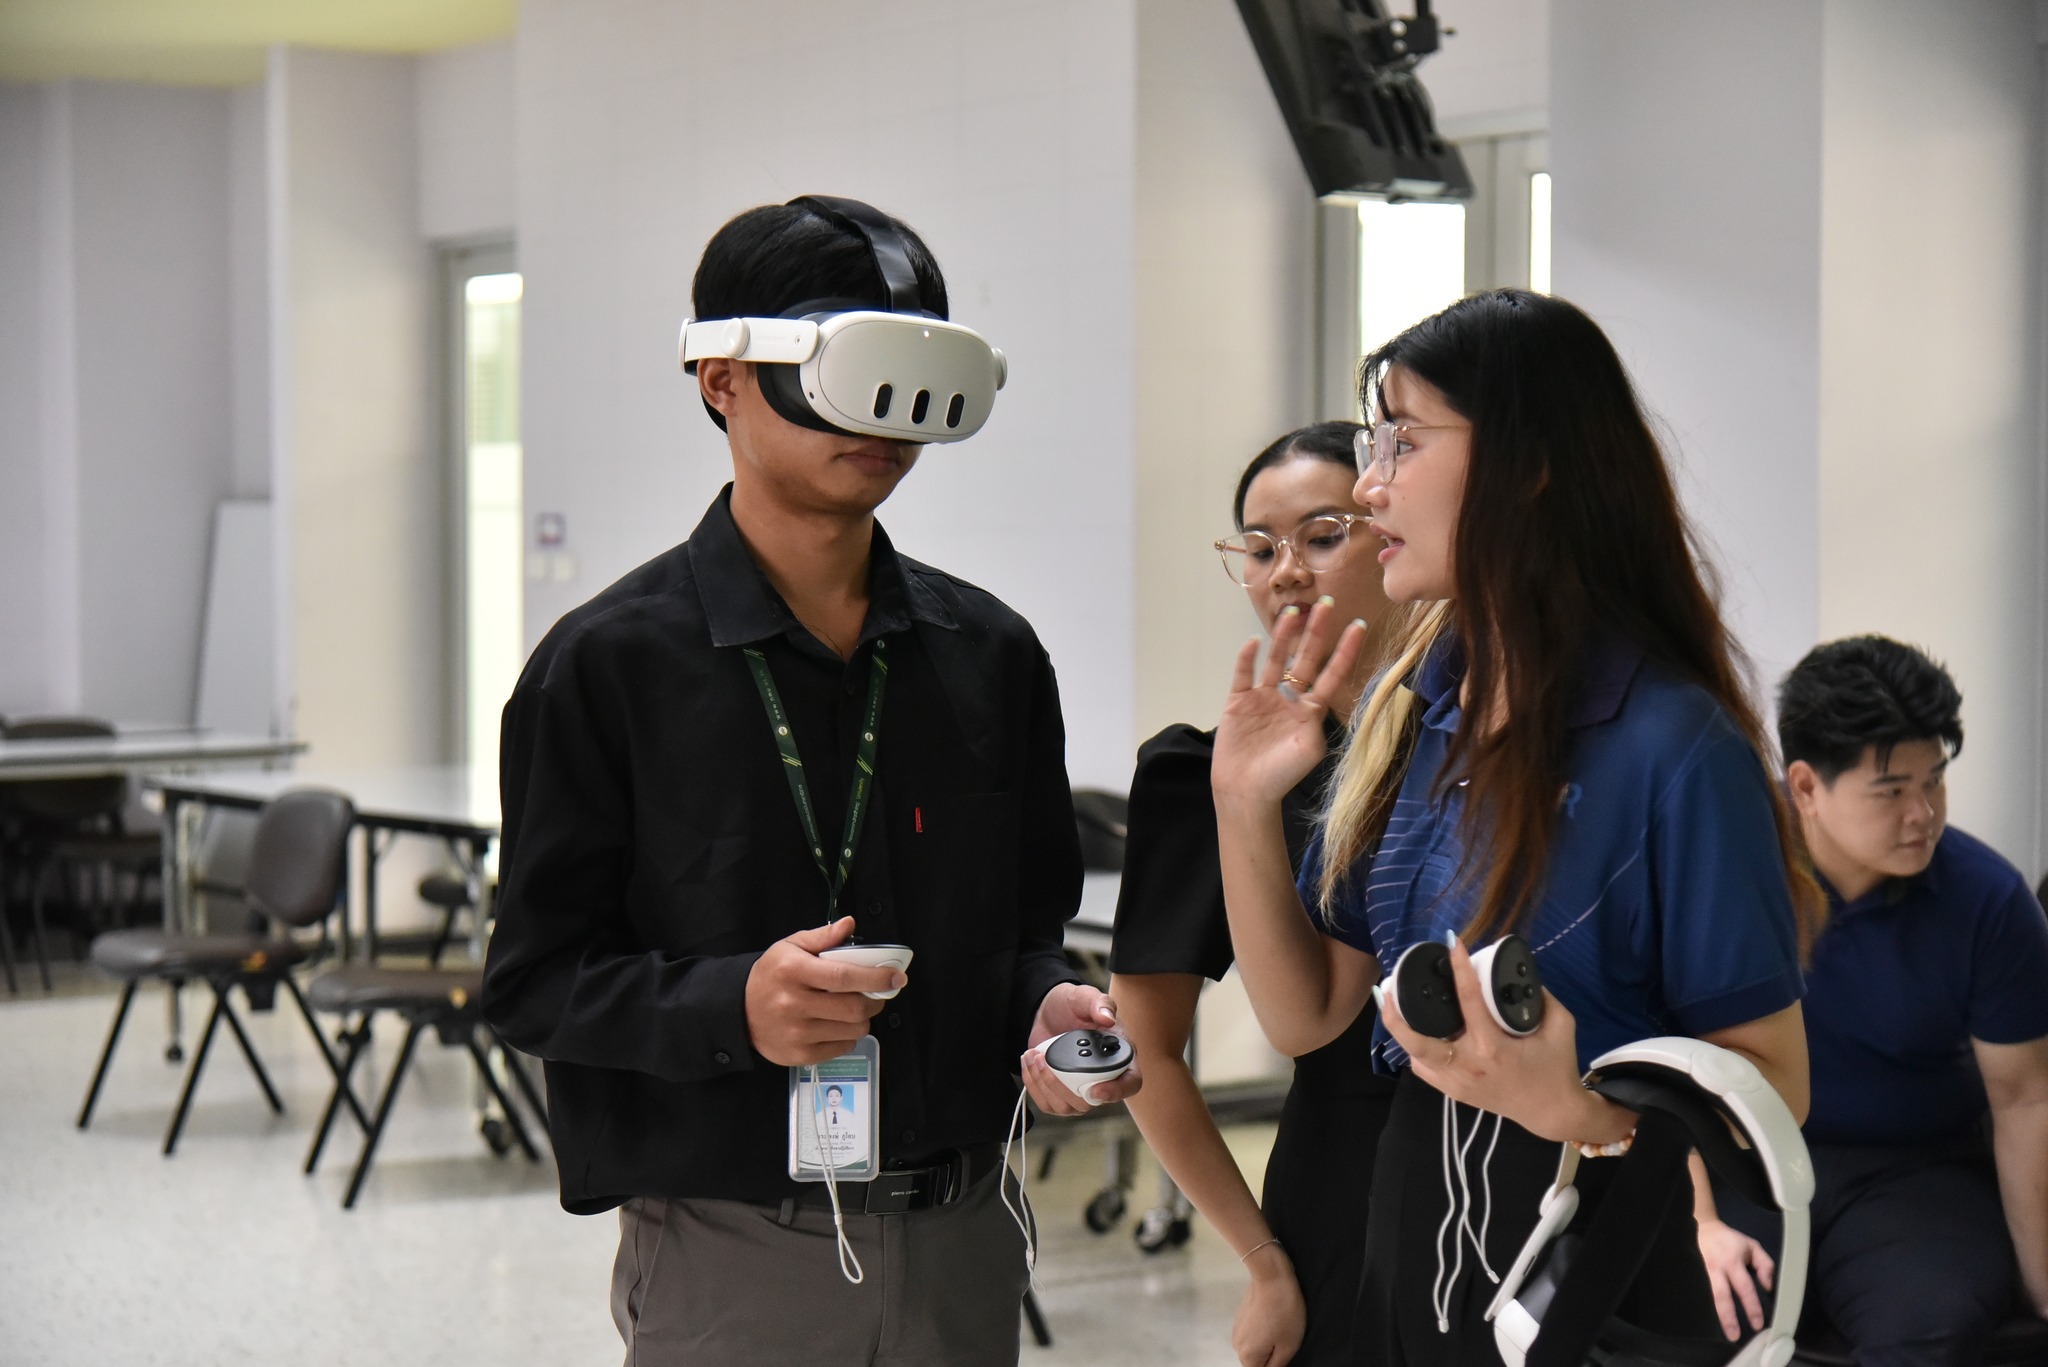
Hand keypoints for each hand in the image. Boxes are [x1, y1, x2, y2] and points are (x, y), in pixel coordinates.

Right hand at [744, 917, 898, 1065]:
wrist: (738, 1012)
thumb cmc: (770, 976)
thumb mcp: (789, 947)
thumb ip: (822, 937)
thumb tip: (850, 924)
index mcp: (794, 971)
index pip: (844, 976)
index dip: (876, 977)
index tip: (897, 977)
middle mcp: (794, 1004)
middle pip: (854, 1008)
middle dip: (875, 1001)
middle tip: (875, 994)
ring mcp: (797, 1033)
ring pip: (853, 1030)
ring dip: (863, 1019)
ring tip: (853, 1009)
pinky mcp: (800, 1055)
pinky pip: (842, 1048)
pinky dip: (848, 1037)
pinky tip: (837, 1025)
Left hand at [1021, 984, 1143, 1115]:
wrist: (1049, 1012)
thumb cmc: (1074, 1006)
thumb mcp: (1085, 997)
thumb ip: (1100, 1004)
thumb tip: (1107, 1018)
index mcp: (1119, 1056)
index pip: (1131, 1083)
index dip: (1117, 1091)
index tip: (1096, 1090)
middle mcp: (1104, 1078)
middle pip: (1092, 1101)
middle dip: (1062, 1085)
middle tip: (1043, 1061)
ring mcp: (1082, 1090)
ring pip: (1067, 1106)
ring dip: (1044, 1084)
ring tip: (1033, 1057)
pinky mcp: (1060, 1093)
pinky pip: (1048, 1104)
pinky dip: (1034, 1086)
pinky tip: (1029, 1063)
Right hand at [1213, 599, 1370, 804]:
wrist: (1246, 791)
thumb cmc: (1282, 775)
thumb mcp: (1310, 750)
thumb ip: (1317, 722)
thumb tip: (1316, 700)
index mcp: (1310, 709)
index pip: (1331, 673)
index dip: (1345, 650)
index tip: (1359, 625)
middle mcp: (1288, 697)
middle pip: (1305, 658)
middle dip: (1316, 632)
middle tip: (1326, 603)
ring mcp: (1263, 697)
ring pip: (1275, 660)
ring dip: (1283, 636)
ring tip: (1292, 612)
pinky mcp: (1238, 701)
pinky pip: (1243, 674)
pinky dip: (1247, 659)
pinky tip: (1253, 643)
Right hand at [1232, 1243, 1305, 1366]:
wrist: (1272, 1275)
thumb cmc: (1284, 1311)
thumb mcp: (1288, 1346)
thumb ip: (1277, 1366)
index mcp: (1247, 1356)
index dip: (1276, 1364)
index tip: (1284, 1350)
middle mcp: (1237, 1345)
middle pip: (1258, 1361)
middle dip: (1273, 1354)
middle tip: (1287, 1339)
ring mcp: (1237, 1328)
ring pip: (1257, 1346)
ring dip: (1270, 1341)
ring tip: (1284, 1326)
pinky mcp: (1241, 1315)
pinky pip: (1255, 1332)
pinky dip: (1266, 1329)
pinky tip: (1277, 1317)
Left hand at [1383, 936, 1627, 1144]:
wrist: (1552, 1112)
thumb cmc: (1556, 1067)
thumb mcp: (1561, 1026)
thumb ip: (1542, 998)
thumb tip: (1520, 975)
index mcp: (1492, 1047)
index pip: (1469, 1000)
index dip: (1460, 969)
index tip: (1452, 943)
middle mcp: (1467, 1065)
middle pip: (1417, 1041)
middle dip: (1395, 1016)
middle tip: (1385, 988)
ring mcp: (1456, 1082)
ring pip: (1414, 1055)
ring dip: (1400, 1031)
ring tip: (1391, 1004)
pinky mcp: (1453, 1092)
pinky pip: (1423, 1069)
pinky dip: (1416, 1050)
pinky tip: (1416, 1033)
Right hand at [1697, 1218, 1773, 1340]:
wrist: (1703, 1227)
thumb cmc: (1730, 1241)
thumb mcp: (1753, 1247)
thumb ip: (1765, 1265)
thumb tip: (1767, 1287)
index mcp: (1732, 1260)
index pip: (1744, 1287)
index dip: (1751, 1306)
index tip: (1757, 1324)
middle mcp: (1716, 1267)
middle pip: (1721, 1295)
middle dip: (1729, 1317)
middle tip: (1735, 1336)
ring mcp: (1701, 1270)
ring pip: (1708, 1295)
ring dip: (1717, 1315)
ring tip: (1725, 1333)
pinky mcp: (1691, 1273)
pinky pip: (1698, 1292)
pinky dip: (1703, 1307)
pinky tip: (1708, 1320)